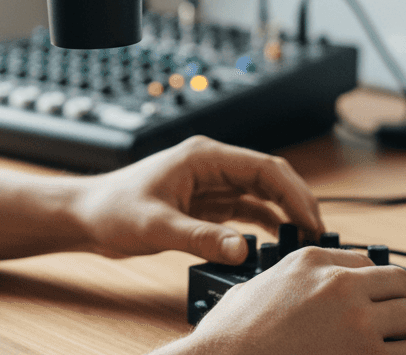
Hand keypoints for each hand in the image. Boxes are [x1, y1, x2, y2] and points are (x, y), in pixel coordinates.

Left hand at [73, 135, 324, 263]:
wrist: (88, 214)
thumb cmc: (113, 208)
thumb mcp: (156, 226)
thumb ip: (200, 237)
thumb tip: (243, 249)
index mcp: (203, 157)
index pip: (263, 167)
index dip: (293, 192)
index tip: (312, 219)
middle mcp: (210, 165)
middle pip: (267, 177)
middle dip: (295, 201)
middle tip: (317, 234)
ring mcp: (209, 183)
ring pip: (259, 193)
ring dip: (283, 213)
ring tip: (304, 241)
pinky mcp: (204, 202)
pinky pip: (245, 209)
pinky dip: (264, 223)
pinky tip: (276, 242)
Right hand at [161, 247, 405, 354]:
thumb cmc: (230, 337)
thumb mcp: (256, 287)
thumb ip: (287, 279)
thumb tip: (298, 291)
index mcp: (310, 261)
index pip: (367, 262)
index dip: (380, 285)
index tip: (385, 301)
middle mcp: (338, 285)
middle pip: (402, 284)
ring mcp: (356, 322)